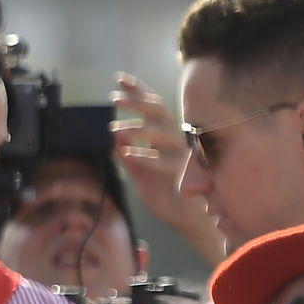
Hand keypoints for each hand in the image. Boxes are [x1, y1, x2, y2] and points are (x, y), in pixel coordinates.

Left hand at [112, 72, 223, 266]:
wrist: (189, 224)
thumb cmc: (168, 197)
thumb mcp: (141, 175)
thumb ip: (129, 156)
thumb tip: (113, 139)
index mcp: (167, 138)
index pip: (153, 108)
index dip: (138, 91)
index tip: (119, 79)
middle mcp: (178, 141)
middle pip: (160, 113)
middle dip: (138, 102)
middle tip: (114, 99)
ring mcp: (185, 156)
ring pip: (164, 134)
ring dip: (139, 129)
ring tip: (116, 129)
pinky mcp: (188, 175)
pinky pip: (167, 162)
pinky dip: (146, 157)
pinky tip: (127, 153)